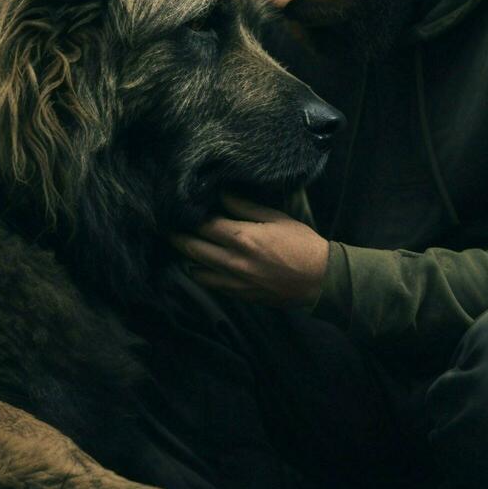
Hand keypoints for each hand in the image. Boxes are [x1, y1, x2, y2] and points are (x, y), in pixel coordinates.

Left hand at [170, 194, 329, 308]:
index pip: (204, 225)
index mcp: (243, 238)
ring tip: (184, 246)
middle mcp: (234, 261)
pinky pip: (211, 285)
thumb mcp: (277, 218)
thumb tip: (222, 194)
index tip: (180, 208)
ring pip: (197, 270)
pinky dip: (202, 274)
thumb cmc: (302, 244)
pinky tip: (201, 265)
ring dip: (187, 257)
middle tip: (167, 227)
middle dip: (177, 237)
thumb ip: (246, 207)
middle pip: (193, 248)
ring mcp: (235, 281)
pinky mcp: (240, 294)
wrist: (320, 279)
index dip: (189, 216)